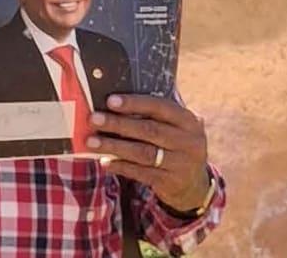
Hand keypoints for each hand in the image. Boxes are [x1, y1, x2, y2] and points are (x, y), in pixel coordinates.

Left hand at [87, 94, 210, 212]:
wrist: (194, 185)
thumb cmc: (176, 146)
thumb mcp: (177, 128)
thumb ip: (156, 116)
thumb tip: (116, 103)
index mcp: (188, 121)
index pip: (160, 107)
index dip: (135, 103)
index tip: (110, 101)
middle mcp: (188, 141)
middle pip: (149, 130)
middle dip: (118, 124)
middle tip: (94, 119)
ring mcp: (181, 163)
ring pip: (142, 153)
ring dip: (114, 146)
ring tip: (92, 142)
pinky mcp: (170, 182)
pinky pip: (141, 173)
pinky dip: (121, 166)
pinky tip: (105, 161)